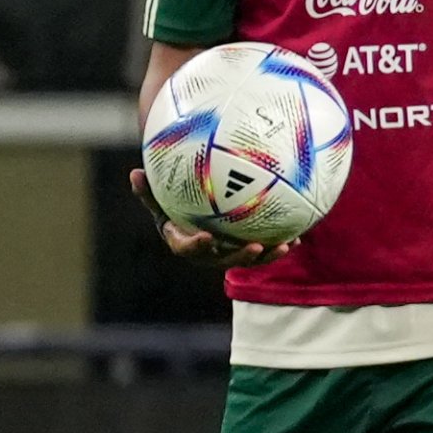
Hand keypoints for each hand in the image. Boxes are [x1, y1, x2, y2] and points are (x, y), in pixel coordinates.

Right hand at [127, 166, 289, 268]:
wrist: (191, 216)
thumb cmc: (172, 203)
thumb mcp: (159, 198)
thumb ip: (148, 190)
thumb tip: (134, 173)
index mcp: (183, 241)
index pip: (186, 248)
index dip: (196, 245)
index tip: (206, 237)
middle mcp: (207, 253)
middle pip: (224, 259)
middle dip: (240, 256)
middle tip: (255, 246)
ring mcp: (227, 253)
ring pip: (249, 258)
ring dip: (267, 255)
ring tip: (285, 245)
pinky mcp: (245, 249)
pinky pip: (264, 250)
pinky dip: (280, 245)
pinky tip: (298, 236)